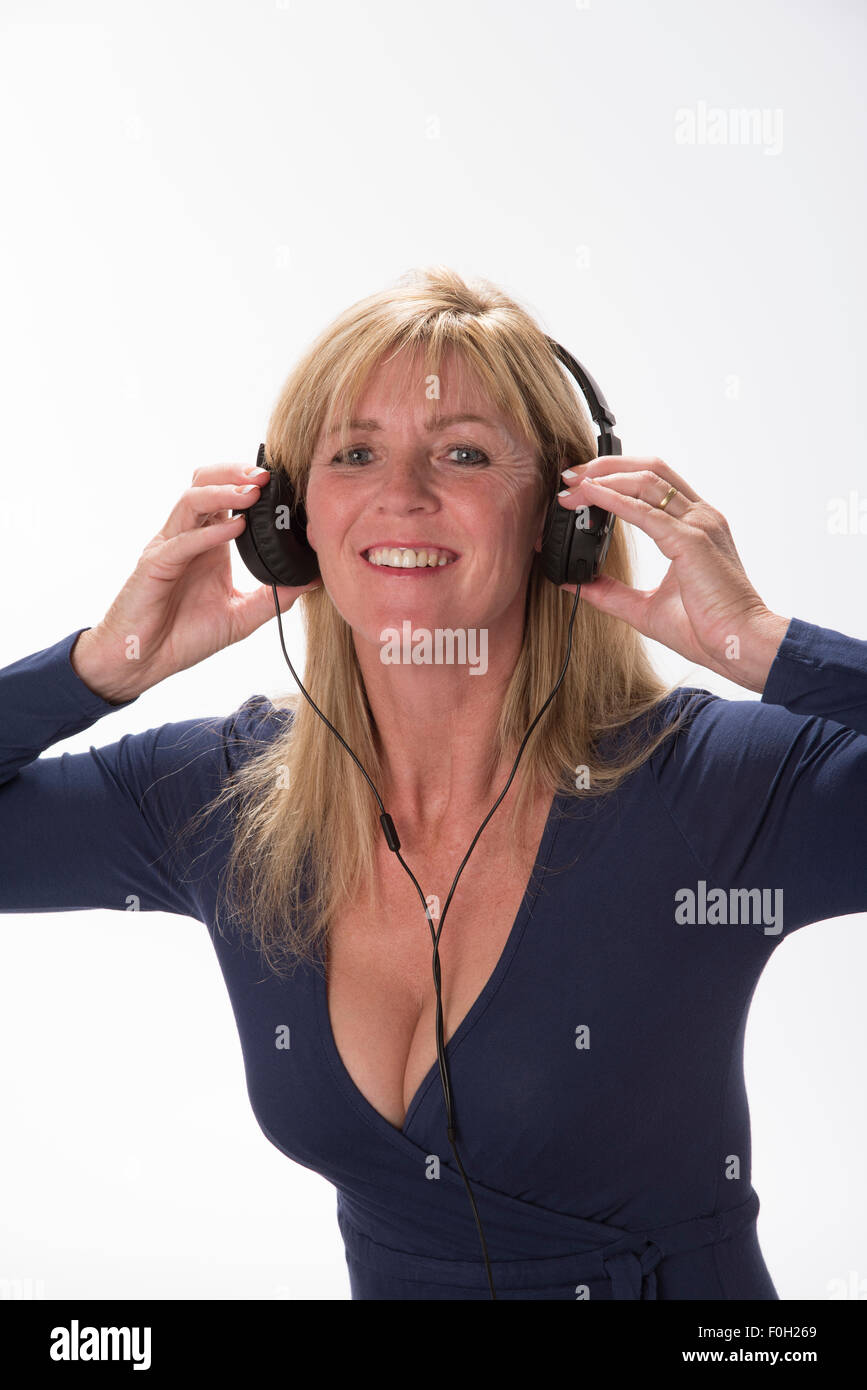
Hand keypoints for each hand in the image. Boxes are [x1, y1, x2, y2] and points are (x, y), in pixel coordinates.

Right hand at [71, 461, 321, 702]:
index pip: (225, 496)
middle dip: (234, 473)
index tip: (282, 480)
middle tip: (267, 474)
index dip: (249, 483)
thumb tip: (314, 580)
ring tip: (252, 491)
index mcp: (208, 543)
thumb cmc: (184, 635)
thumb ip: (275, 597)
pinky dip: (210, 531)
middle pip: (204, 484)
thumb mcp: (242, 616)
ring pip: (191, 501)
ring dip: (223, 492)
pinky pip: (182, 541)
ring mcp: (168, 547)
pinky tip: (235, 527)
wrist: (144, 661)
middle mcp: (187, 537)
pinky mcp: (155, 566)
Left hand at [556, 455, 789, 693]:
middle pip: (650, 469)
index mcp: (694, 526)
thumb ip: (611, 593)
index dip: (616, 475)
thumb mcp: (645, 608)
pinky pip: (645, 511)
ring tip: (573, 486)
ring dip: (604, 478)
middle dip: (606, 466)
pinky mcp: (691, 541)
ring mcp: (698, 525)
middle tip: (570, 476)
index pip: (654, 483)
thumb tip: (576, 586)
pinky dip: (614, 500)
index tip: (581, 483)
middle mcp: (699, 517)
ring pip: (646, 481)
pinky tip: (590, 497)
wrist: (738, 645)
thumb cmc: (706, 628)